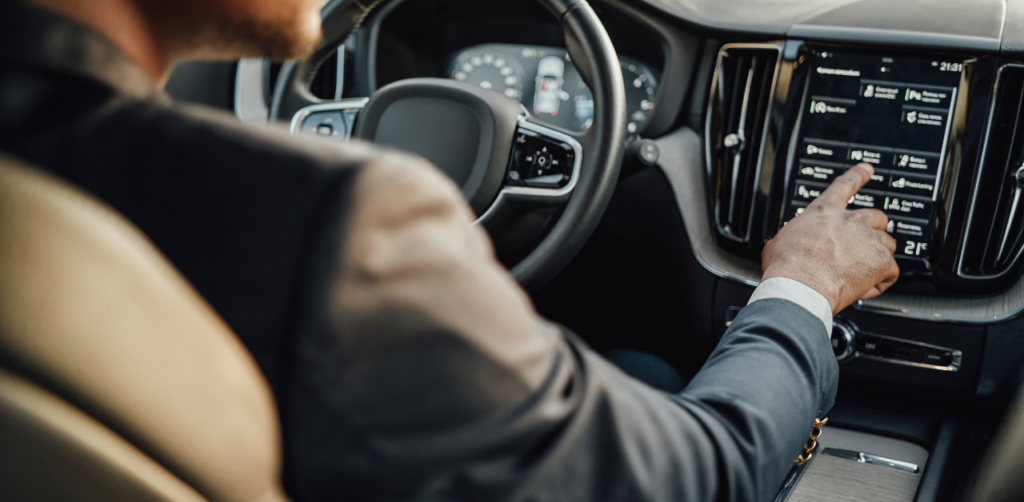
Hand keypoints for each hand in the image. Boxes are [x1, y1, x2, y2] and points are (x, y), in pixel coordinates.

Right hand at [762, 163, 898, 313]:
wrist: (800, 286)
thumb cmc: (786, 265)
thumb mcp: (780, 241)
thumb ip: (793, 237)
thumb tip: (786, 245)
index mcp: (824, 212)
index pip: (845, 185)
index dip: (858, 175)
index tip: (867, 169)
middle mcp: (850, 221)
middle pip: (876, 216)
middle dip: (873, 229)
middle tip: (864, 243)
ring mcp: (869, 240)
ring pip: (888, 243)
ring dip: (879, 255)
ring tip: (864, 270)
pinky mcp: (881, 262)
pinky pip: (891, 271)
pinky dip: (881, 281)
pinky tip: (866, 288)